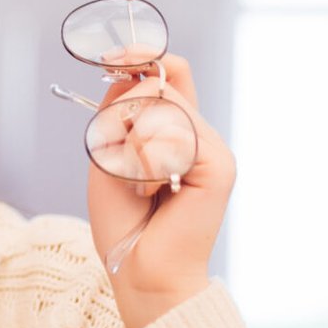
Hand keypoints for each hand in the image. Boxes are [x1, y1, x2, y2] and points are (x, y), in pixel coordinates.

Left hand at [84, 52, 235, 327]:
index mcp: (178, 132)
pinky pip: (172, 133)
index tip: (112, 58)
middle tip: (119, 162)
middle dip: (123, 117)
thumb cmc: (124, 222)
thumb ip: (121, 110)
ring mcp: (215, 149)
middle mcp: (202, 136)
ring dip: (131, 145)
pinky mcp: (219, 165)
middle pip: (160, 85)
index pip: (172, 72)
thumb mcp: (108, 154)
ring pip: (162, 106)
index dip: (144, 57)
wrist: (139, 270)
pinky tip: (151, 191)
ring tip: (138, 186)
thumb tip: (134, 69)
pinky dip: (145, 160)